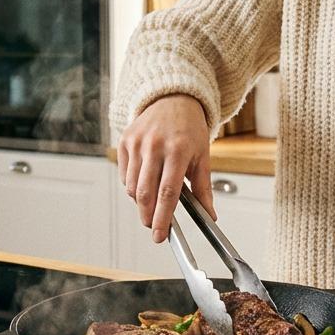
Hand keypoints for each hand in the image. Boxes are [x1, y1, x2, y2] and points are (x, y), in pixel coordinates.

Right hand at [118, 94, 214, 242]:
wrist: (172, 99)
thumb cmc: (190, 129)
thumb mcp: (203, 156)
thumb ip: (204, 188)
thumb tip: (210, 216)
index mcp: (179, 150)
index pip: (168, 192)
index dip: (163, 217)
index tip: (160, 235)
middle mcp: (155, 145)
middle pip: (146, 193)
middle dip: (148, 216)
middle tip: (153, 227)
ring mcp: (138, 143)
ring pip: (132, 187)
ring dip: (141, 202)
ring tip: (152, 202)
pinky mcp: (125, 141)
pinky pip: (125, 175)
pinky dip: (133, 187)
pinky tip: (145, 183)